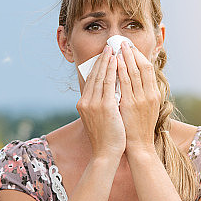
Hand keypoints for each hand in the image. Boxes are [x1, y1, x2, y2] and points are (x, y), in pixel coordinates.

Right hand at [76, 45, 125, 160]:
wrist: (106, 153)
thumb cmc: (106, 138)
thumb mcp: (98, 119)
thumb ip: (99, 105)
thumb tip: (107, 94)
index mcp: (83, 104)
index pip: (91, 81)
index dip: (98, 67)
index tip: (104, 56)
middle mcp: (85, 102)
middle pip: (94, 75)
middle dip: (102, 60)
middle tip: (109, 47)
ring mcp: (93, 104)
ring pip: (101, 76)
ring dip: (107, 61)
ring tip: (114, 49)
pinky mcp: (103, 106)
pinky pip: (109, 83)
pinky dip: (112, 70)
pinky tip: (117, 61)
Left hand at [115, 41, 159, 156]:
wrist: (138, 146)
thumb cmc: (138, 129)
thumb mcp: (144, 109)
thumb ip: (141, 94)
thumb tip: (132, 81)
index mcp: (154, 95)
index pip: (148, 69)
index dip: (139, 56)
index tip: (131, 47)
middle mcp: (149, 95)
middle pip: (141, 67)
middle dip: (132, 53)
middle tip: (123, 42)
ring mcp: (140, 99)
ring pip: (133, 72)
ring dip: (125, 58)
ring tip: (117, 48)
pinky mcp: (130, 104)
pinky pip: (124, 83)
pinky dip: (119, 71)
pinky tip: (113, 63)